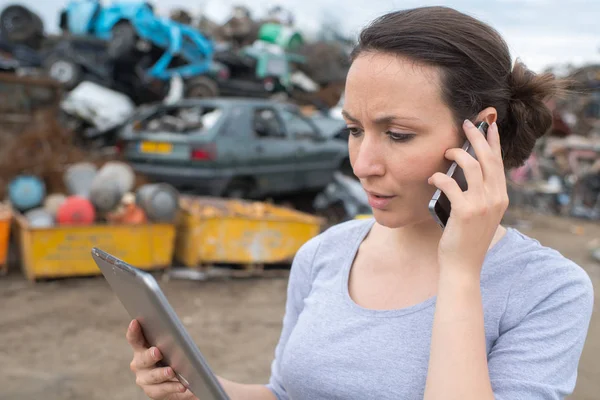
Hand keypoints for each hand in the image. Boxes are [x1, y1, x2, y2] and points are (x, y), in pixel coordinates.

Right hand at [126, 319, 197, 399]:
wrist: (179, 379)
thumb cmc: (174, 356)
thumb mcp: (172, 346)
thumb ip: (170, 340)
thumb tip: (177, 335)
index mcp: (142, 348)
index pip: (135, 339)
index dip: (133, 331)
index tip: (135, 322)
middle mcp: (139, 363)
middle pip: (142, 359)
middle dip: (149, 355)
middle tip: (157, 352)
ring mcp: (144, 378)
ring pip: (152, 376)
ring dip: (162, 373)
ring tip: (171, 371)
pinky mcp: (152, 391)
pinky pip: (162, 389)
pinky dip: (172, 387)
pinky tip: (182, 386)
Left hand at [428, 120, 508, 275]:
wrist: (463, 266)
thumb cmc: (466, 240)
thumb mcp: (480, 215)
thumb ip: (479, 194)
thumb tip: (465, 170)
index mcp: (501, 198)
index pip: (499, 163)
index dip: (494, 142)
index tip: (489, 125)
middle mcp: (496, 198)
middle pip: (488, 158)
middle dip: (477, 137)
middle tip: (465, 124)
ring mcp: (482, 205)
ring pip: (472, 166)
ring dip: (457, 154)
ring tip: (446, 151)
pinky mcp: (465, 211)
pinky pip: (451, 184)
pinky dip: (440, 177)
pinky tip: (432, 177)